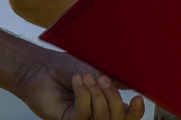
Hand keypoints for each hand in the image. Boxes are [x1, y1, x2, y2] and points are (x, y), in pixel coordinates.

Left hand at [16, 48, 144, 119]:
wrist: (42, 66)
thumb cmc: (65, 67)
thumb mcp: (96, 70)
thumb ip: (115, 80)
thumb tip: (133, 84)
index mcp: (105, 104)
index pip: (127, 116)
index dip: (136, 111)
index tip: (137, 97)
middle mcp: (95, 115)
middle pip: (118, 119)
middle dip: (112, 96)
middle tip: (101, 78)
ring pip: (102, 117)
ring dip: (95, 93)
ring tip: (85, 76)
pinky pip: (83, 114)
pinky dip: (82, 94)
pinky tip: (76, 81)